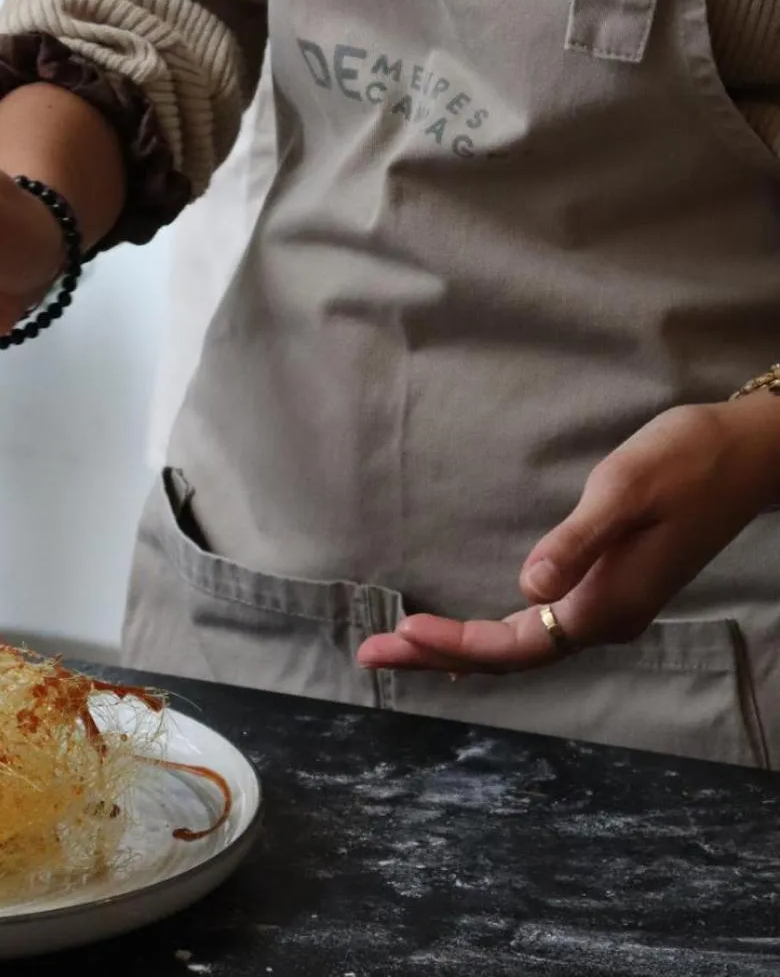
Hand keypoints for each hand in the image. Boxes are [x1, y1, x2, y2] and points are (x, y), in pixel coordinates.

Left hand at [358, 397, 779, 674]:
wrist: (749, 454)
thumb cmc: (686, 461)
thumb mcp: (625, 491)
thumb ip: (577, 542)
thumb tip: (528, 588)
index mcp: (605, 606)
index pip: (513, 645)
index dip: (452, 645)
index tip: (400, 633)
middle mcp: (605, 620)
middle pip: (509, 656)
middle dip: (437, 656)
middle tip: (369, 652)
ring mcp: (609, 609)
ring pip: (520, 646)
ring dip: (457, 649)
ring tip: (396, 647)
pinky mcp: (610, 591)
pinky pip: (538, 631)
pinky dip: (491, 639)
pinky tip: (461, 641)